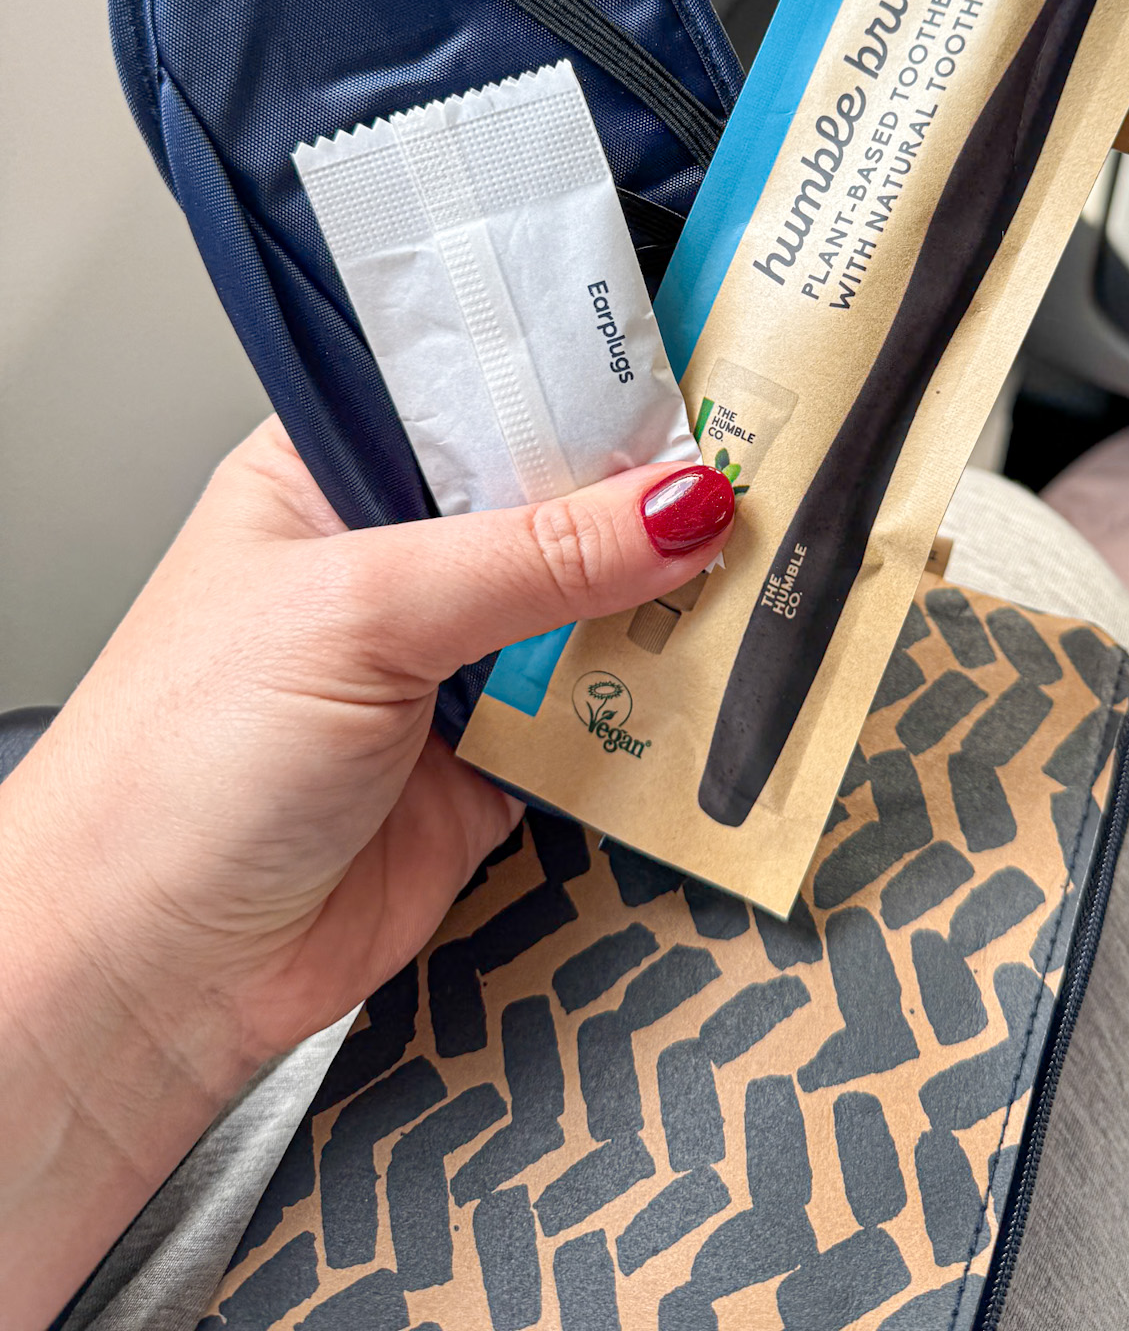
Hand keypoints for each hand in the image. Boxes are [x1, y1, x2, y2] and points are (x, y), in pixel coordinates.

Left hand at [0, 419, 734, 1327]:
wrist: (149, 976)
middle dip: (652, 491)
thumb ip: (533, 555)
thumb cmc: (178, 768)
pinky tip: (731, 666)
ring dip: (670, 595)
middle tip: (768, 462)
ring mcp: (455, 659)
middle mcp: (402, 555)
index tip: (706, 360)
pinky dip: (667, 697)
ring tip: (770, 555)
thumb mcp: (363, 612)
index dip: (590, 375)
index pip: (487, 388)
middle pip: (559, 495)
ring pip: (597, 602)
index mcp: (337, 472)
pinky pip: (610, 710)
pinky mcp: (501, 758)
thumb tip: (683, 502)